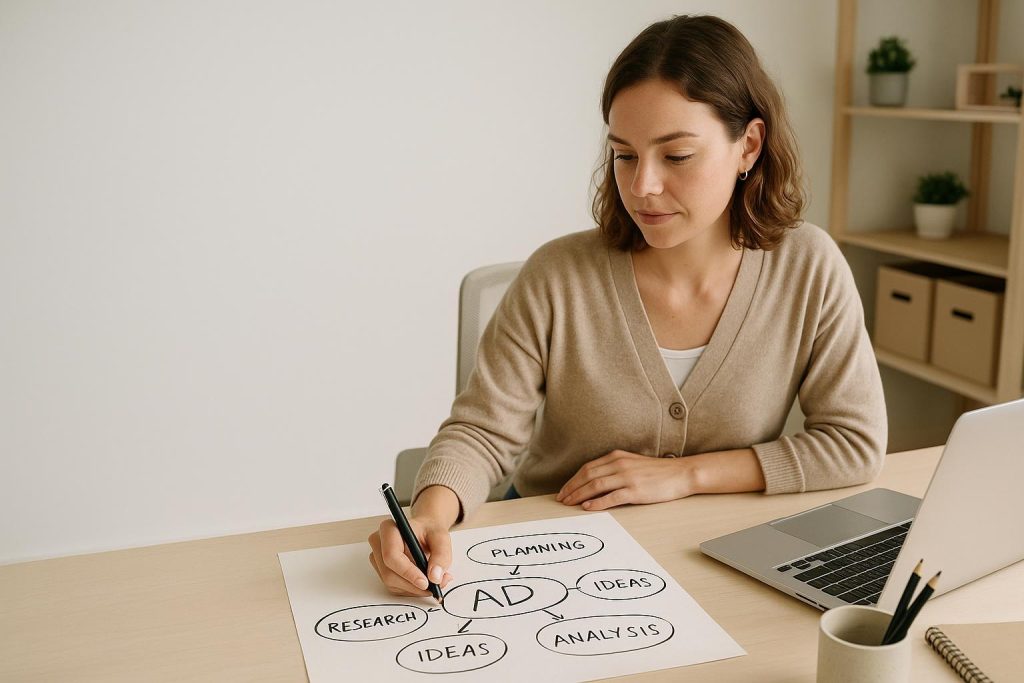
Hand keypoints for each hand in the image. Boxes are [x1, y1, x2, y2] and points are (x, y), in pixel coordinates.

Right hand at [367, 515, 453, 596]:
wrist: (426, 531)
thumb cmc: (430, 531)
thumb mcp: (442, 538)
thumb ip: (441, 556)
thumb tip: (435, 577)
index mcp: (389, 529)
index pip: (391, 555)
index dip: (407, 572)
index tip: (425, 582)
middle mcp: (378, 543)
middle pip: (389, 573)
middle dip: (413, 585)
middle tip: (435, 586)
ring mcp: (377, 558)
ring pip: (391, 583)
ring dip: (414, 589)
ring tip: (434, 583)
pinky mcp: (381, 570)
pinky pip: (394, 588)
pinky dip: (411, 589)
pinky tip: (423, 582)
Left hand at [556, 450, 696, 510]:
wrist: (680, 473)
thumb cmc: (657, 471)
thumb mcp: (632, 463)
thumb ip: (614, 468)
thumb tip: (595, 480)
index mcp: (617, 457)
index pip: (588, 468)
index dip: (573, 480)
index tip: (564, 490)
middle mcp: (620, 464)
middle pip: (587, 476)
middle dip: (571, 488)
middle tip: (561, 499)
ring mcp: (627, 477)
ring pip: (596, 485)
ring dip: (579, 495)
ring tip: (569, 504)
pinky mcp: (636, 491)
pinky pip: (612, 497)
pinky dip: (597, 502)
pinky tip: (588, 507)